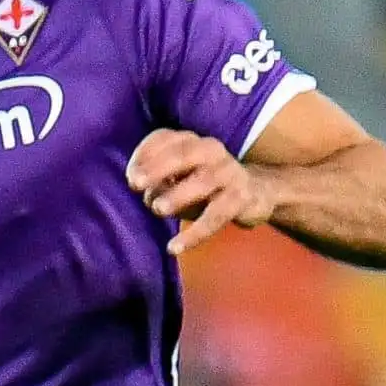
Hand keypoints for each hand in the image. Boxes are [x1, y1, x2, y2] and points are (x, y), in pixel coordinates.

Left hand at [126, 129, 274, 255]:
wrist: (256, 192)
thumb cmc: (205, 184)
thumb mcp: (180, 177)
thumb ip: (161, 181)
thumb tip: (147, 195)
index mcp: (191, 141)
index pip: (164, 138)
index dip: (144, 155)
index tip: (129, 177)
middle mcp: (211, 150)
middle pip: (183, 154)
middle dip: (157, 167)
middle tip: (135, 183)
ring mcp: (228, 173)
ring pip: (203, 182)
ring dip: (178, 195)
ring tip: (157, 210)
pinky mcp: (241, 198)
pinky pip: (216, 216)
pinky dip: (195, 233)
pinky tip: (175, 247)